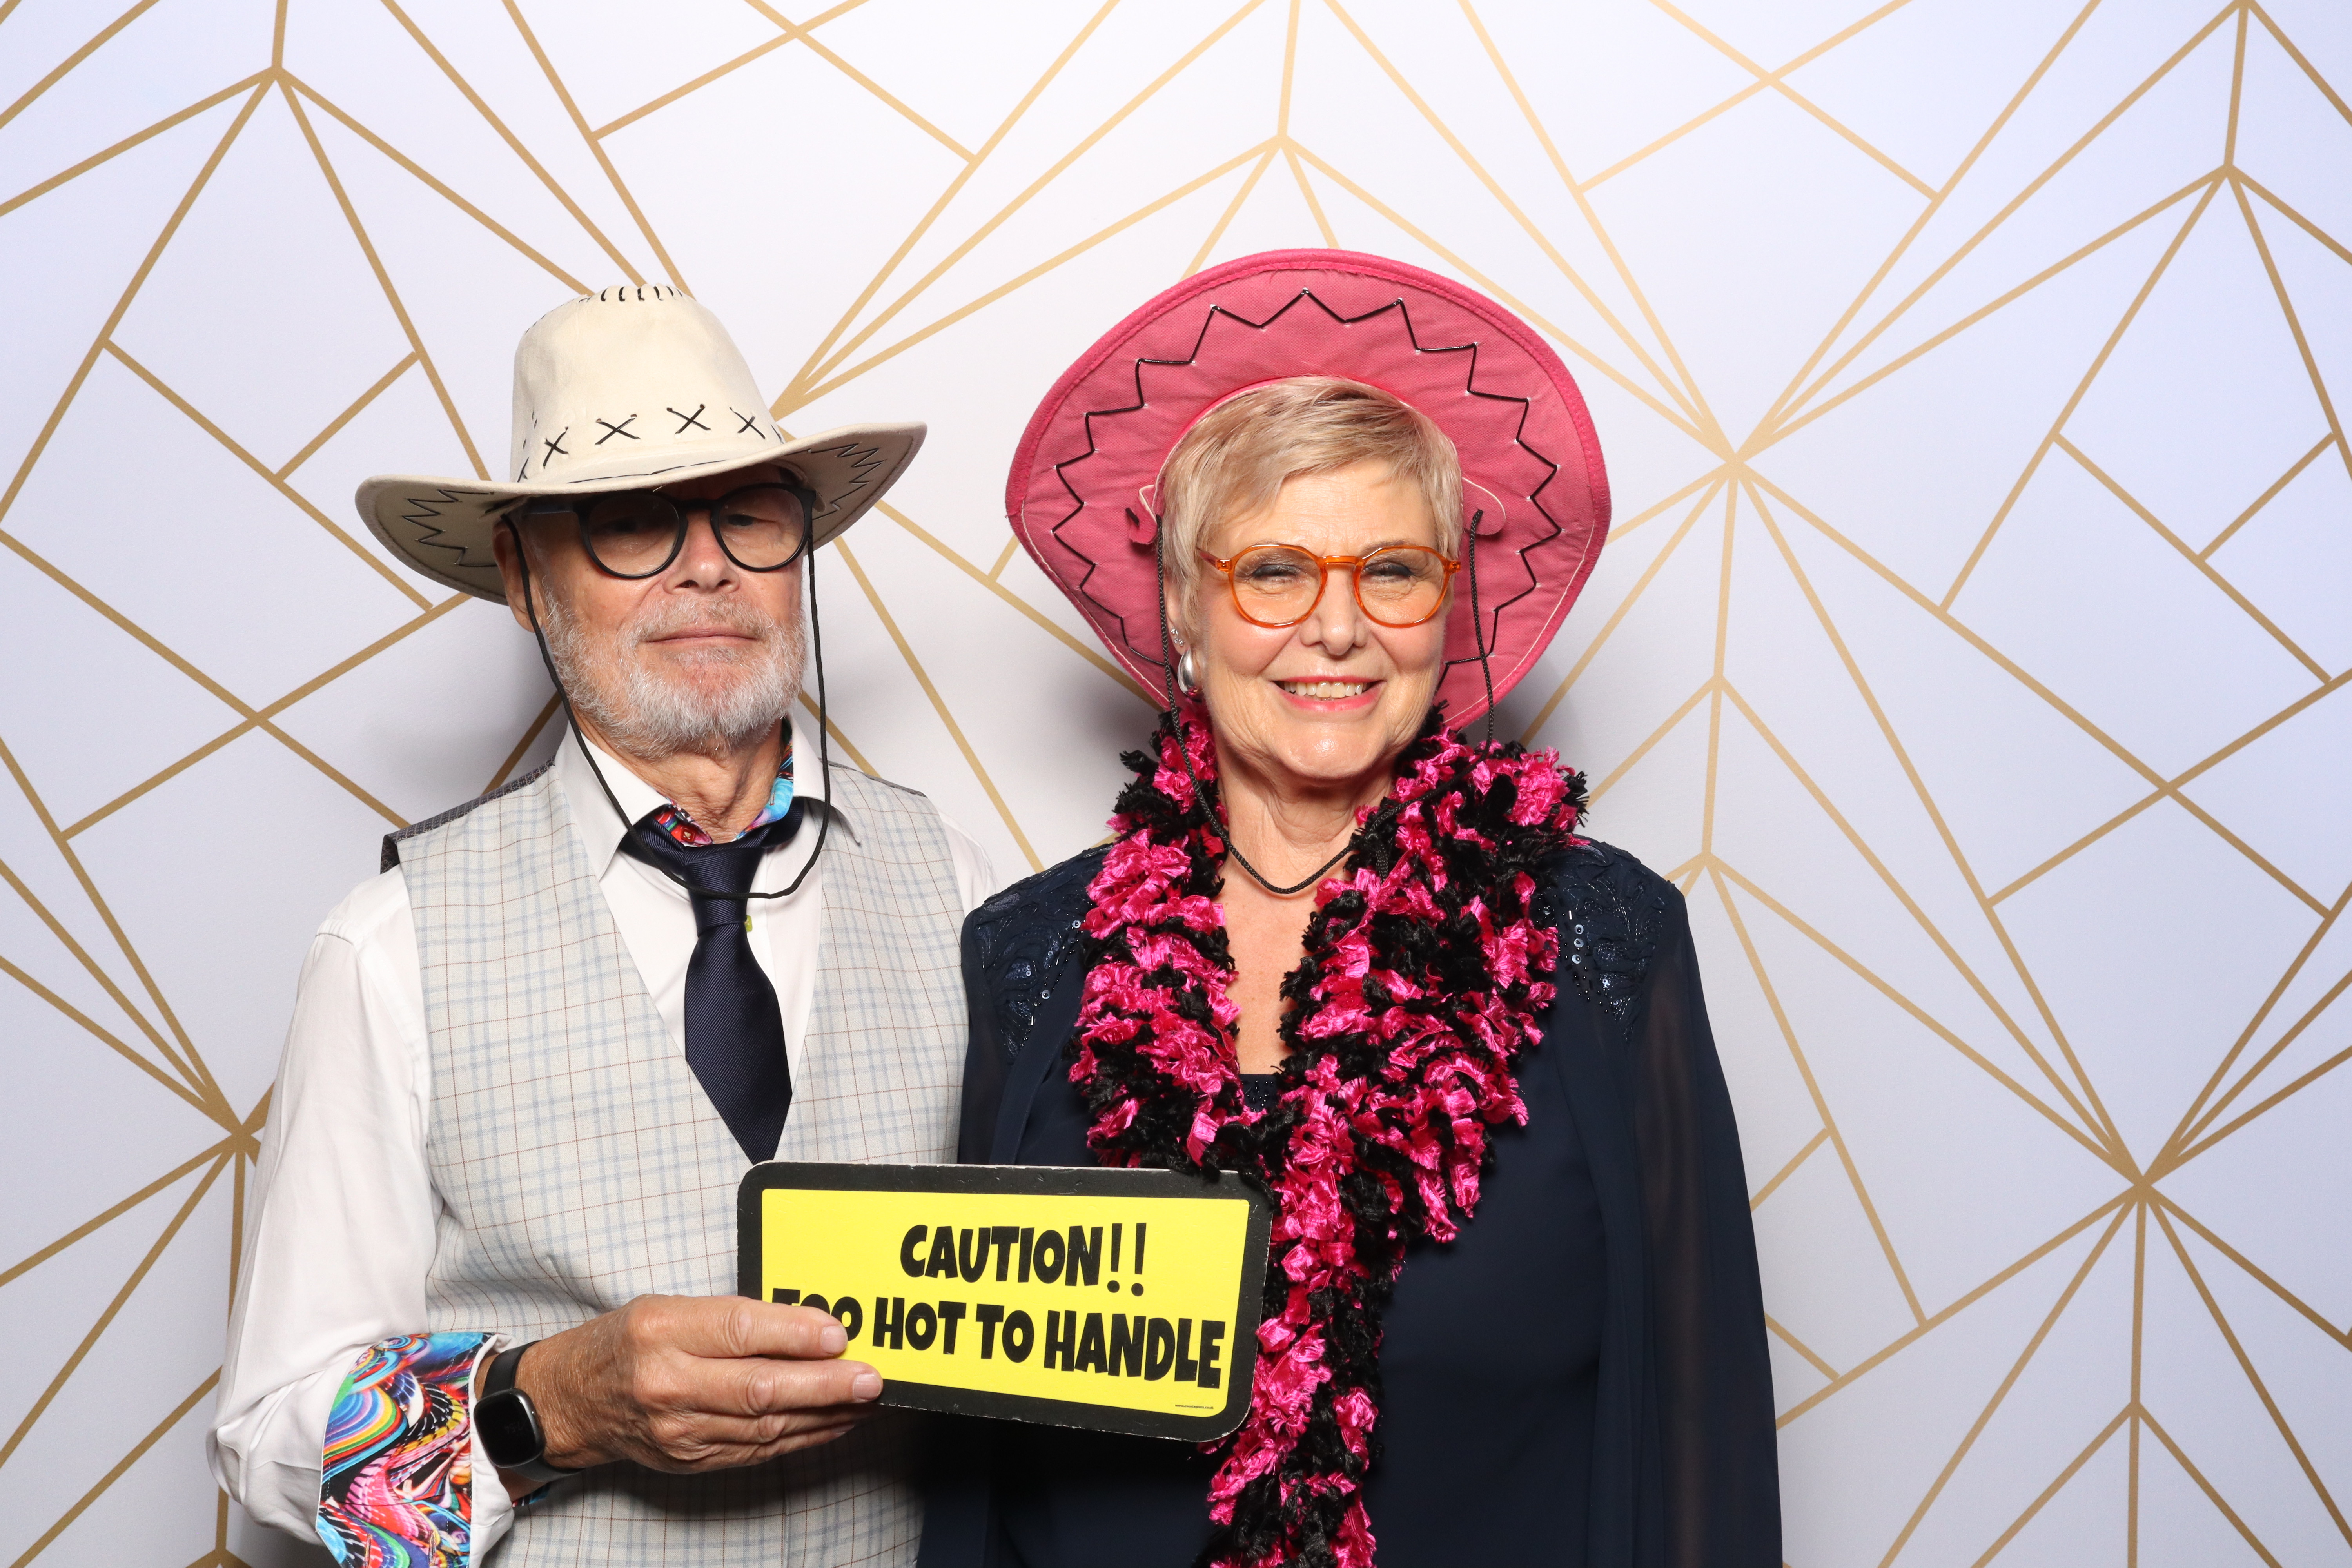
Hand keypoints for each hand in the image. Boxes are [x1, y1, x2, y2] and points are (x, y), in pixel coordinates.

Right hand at [503, 1295, 881, 1483]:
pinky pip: (757, 1450)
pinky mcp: (690, 1459)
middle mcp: (668, 1384)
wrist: (570, 1402)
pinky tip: (834, 1423)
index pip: (740, 1331)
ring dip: (824, 1415)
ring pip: (765, 1425)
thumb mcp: (668, 1308)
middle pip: (759, 1388)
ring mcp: (679, 1430)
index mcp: (662, 1331)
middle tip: (870, 1378)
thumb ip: (731, 1317)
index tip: (838, 1333)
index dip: (794, 1334)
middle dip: (823, 1385)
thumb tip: (806, 1325)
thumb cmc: (625, 1343)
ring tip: (866, 1399)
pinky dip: (802, 1437)